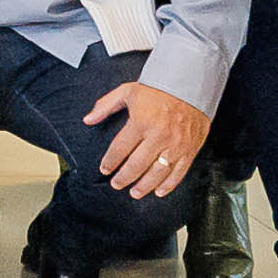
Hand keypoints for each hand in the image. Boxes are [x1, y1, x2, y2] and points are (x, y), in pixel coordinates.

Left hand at [86, 74, 215, 201]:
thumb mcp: (127, 91)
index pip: (120, 148)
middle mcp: (158, 136)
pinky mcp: (190, 149)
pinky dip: (168, 185)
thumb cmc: (158, 88)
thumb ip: (105, 106)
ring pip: (157, 173)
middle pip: (137, 165)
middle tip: (117, 184)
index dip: (110, 161)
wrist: (190, 85)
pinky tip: (159, 191)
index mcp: (141, 122)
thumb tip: (88, 119)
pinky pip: (178, 172)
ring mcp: (175, 145)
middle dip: (124, 178)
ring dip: (144, 186)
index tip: (105, 169)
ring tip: (135, 192)